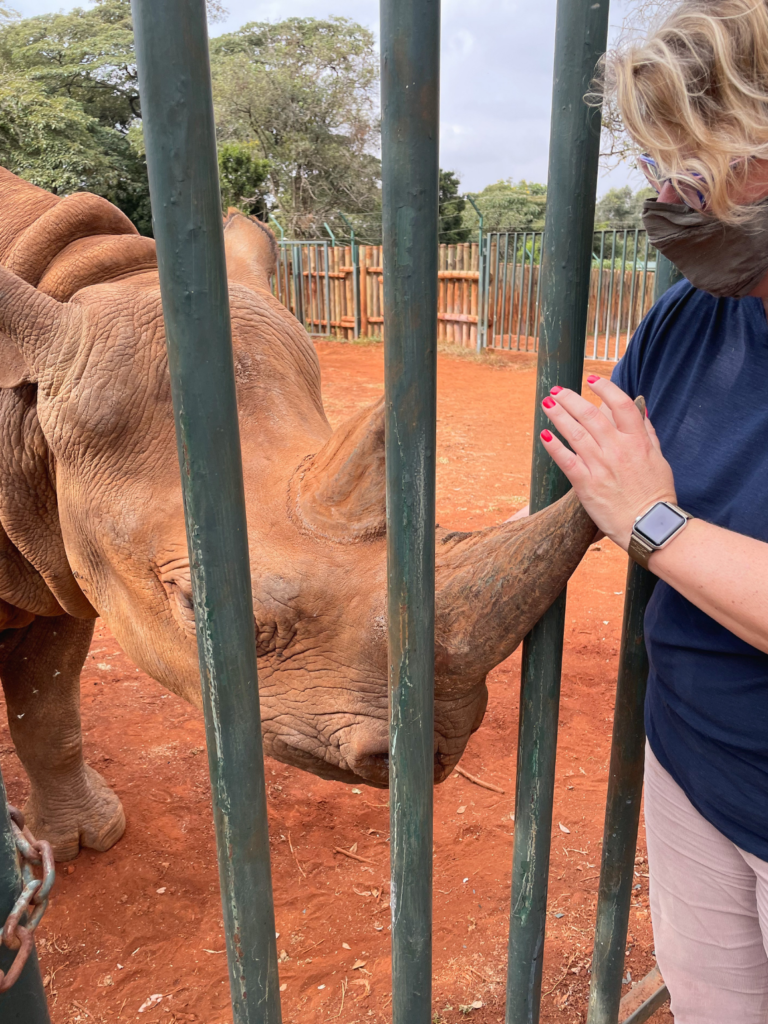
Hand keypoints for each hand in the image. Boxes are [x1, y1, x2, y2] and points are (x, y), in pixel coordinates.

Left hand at [539, 375, 676, 549]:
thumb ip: (648, 434)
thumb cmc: (657, 495)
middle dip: (571, 399)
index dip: (605, 388)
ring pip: (575, 433)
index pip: (620, 405)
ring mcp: (601, 466)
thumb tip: (641, 410)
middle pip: (591, 415)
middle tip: (557, 390)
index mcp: (638, 442)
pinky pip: (566, 460)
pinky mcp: (587, 485)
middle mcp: (618, 450)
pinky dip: (553, 446)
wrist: (650, 527)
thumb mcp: (660, 460)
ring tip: (547, 403)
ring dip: (558, 415)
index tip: (591, 379)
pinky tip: (544, 434)